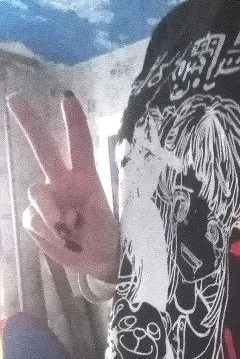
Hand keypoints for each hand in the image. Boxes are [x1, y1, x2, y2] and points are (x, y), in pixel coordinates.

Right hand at [8, 91, 118, 282]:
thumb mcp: (102, 222)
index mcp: (86, 177)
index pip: (80, 145)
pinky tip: (60, 239)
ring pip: (35, 192)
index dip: (73, 121)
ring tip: (69, 231)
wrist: (96, 261)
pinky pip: (33, 219)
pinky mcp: (33, 218)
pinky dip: (47, 232)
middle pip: (44, 149)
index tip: (66, 97)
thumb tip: (52, 215)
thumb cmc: (105, 235)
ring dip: (51, 212)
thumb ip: (76, 212)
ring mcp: (47, 198)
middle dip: (30, 123)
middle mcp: (63, 182)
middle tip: (14, 98)